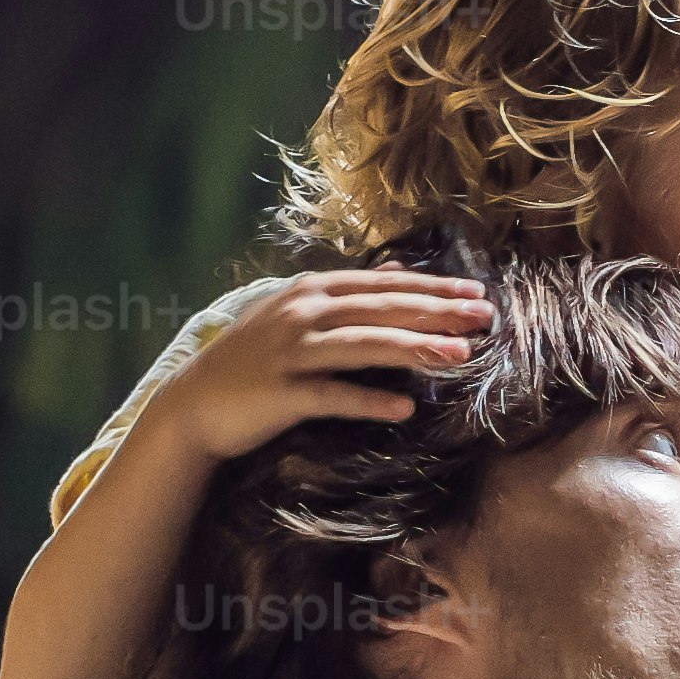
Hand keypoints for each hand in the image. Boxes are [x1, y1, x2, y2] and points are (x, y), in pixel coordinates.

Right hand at [162, 269, 493, 464]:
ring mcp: (291, 353)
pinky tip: (405, 408)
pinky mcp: (281, 394)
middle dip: (437, 311)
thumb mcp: (295, 312)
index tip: (476, 292)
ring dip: (414, 349)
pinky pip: (333, 396)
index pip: (383, 285)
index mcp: (311, 291)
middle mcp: (303, 314)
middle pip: (381, 309)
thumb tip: (395, 270)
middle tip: (485, 317)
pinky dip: (369, 401)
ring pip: (364, 346)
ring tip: (459, 355)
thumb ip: (346, 292)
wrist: (194, 404)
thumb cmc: (252, 360)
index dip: (432, 288)